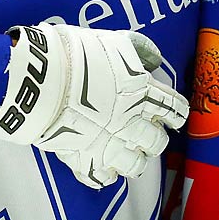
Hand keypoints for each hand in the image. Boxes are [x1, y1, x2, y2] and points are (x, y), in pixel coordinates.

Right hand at [0, 23, 187, 188]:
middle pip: (156, 142)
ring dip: (133, 160)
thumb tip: (152, 57)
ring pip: (135, 165)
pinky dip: (102, 175)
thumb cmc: (77, 54)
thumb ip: (138, 49)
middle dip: (154, 139)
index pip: (173, 110)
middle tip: (146, 134)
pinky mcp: (83, 158)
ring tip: (126, 153)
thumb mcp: (113, 41)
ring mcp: (108, 144)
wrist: (41, 77)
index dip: (177, 114)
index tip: (174, 117)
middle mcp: (130, 122)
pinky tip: (101, 166)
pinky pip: (100, 178)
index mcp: (141, 93)